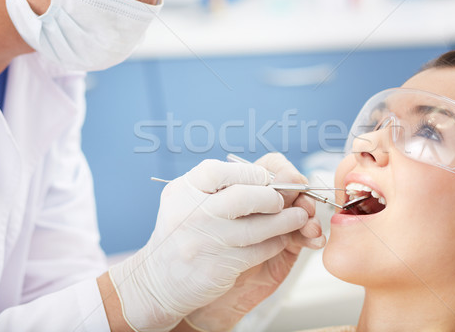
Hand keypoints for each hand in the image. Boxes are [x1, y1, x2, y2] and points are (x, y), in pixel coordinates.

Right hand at [108, 159, 308, 331]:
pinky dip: (276, 242)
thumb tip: (270, 177)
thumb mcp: (186, 201)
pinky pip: (260, 249)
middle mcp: (192, 213)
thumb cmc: (181, 234)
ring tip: (297, 217)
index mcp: (184, 190)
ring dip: (286, 221)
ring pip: (260, 226)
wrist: (157, 283)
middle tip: (282, 200)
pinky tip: (280, 238)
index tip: (265, 179)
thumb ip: (218, 187)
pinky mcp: (220, 266)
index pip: (222, 171)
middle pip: (246, 196)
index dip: (251, 173)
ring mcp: (206, 241)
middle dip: (273, 197)